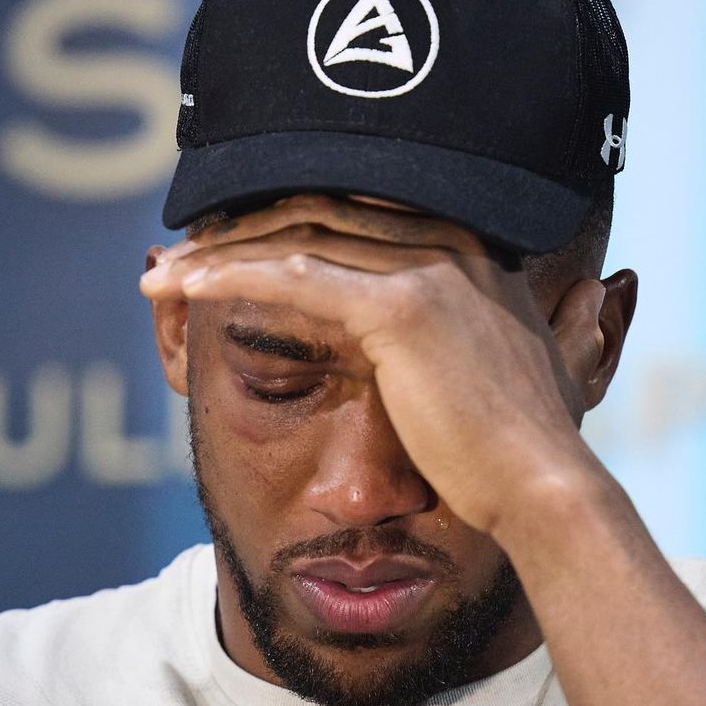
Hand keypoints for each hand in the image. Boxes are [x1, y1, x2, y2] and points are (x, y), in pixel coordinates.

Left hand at [140, 195, 611, 540]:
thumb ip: (482, 328)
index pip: (354, 218)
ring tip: (162, 275)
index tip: (231, 247)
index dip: (284, 226)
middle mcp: (448, 246)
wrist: (543, 488)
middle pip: (318, 216)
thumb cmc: (514, 448)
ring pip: (297, 240)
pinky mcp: (402, 309)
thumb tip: (525, 316)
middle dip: (239, 234)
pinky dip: (232, 278)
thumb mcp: (504, 366)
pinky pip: (295, 279)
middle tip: (181, 255)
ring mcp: (427, 271)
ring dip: (218, 255)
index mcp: (465, 253)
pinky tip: (182, 287)